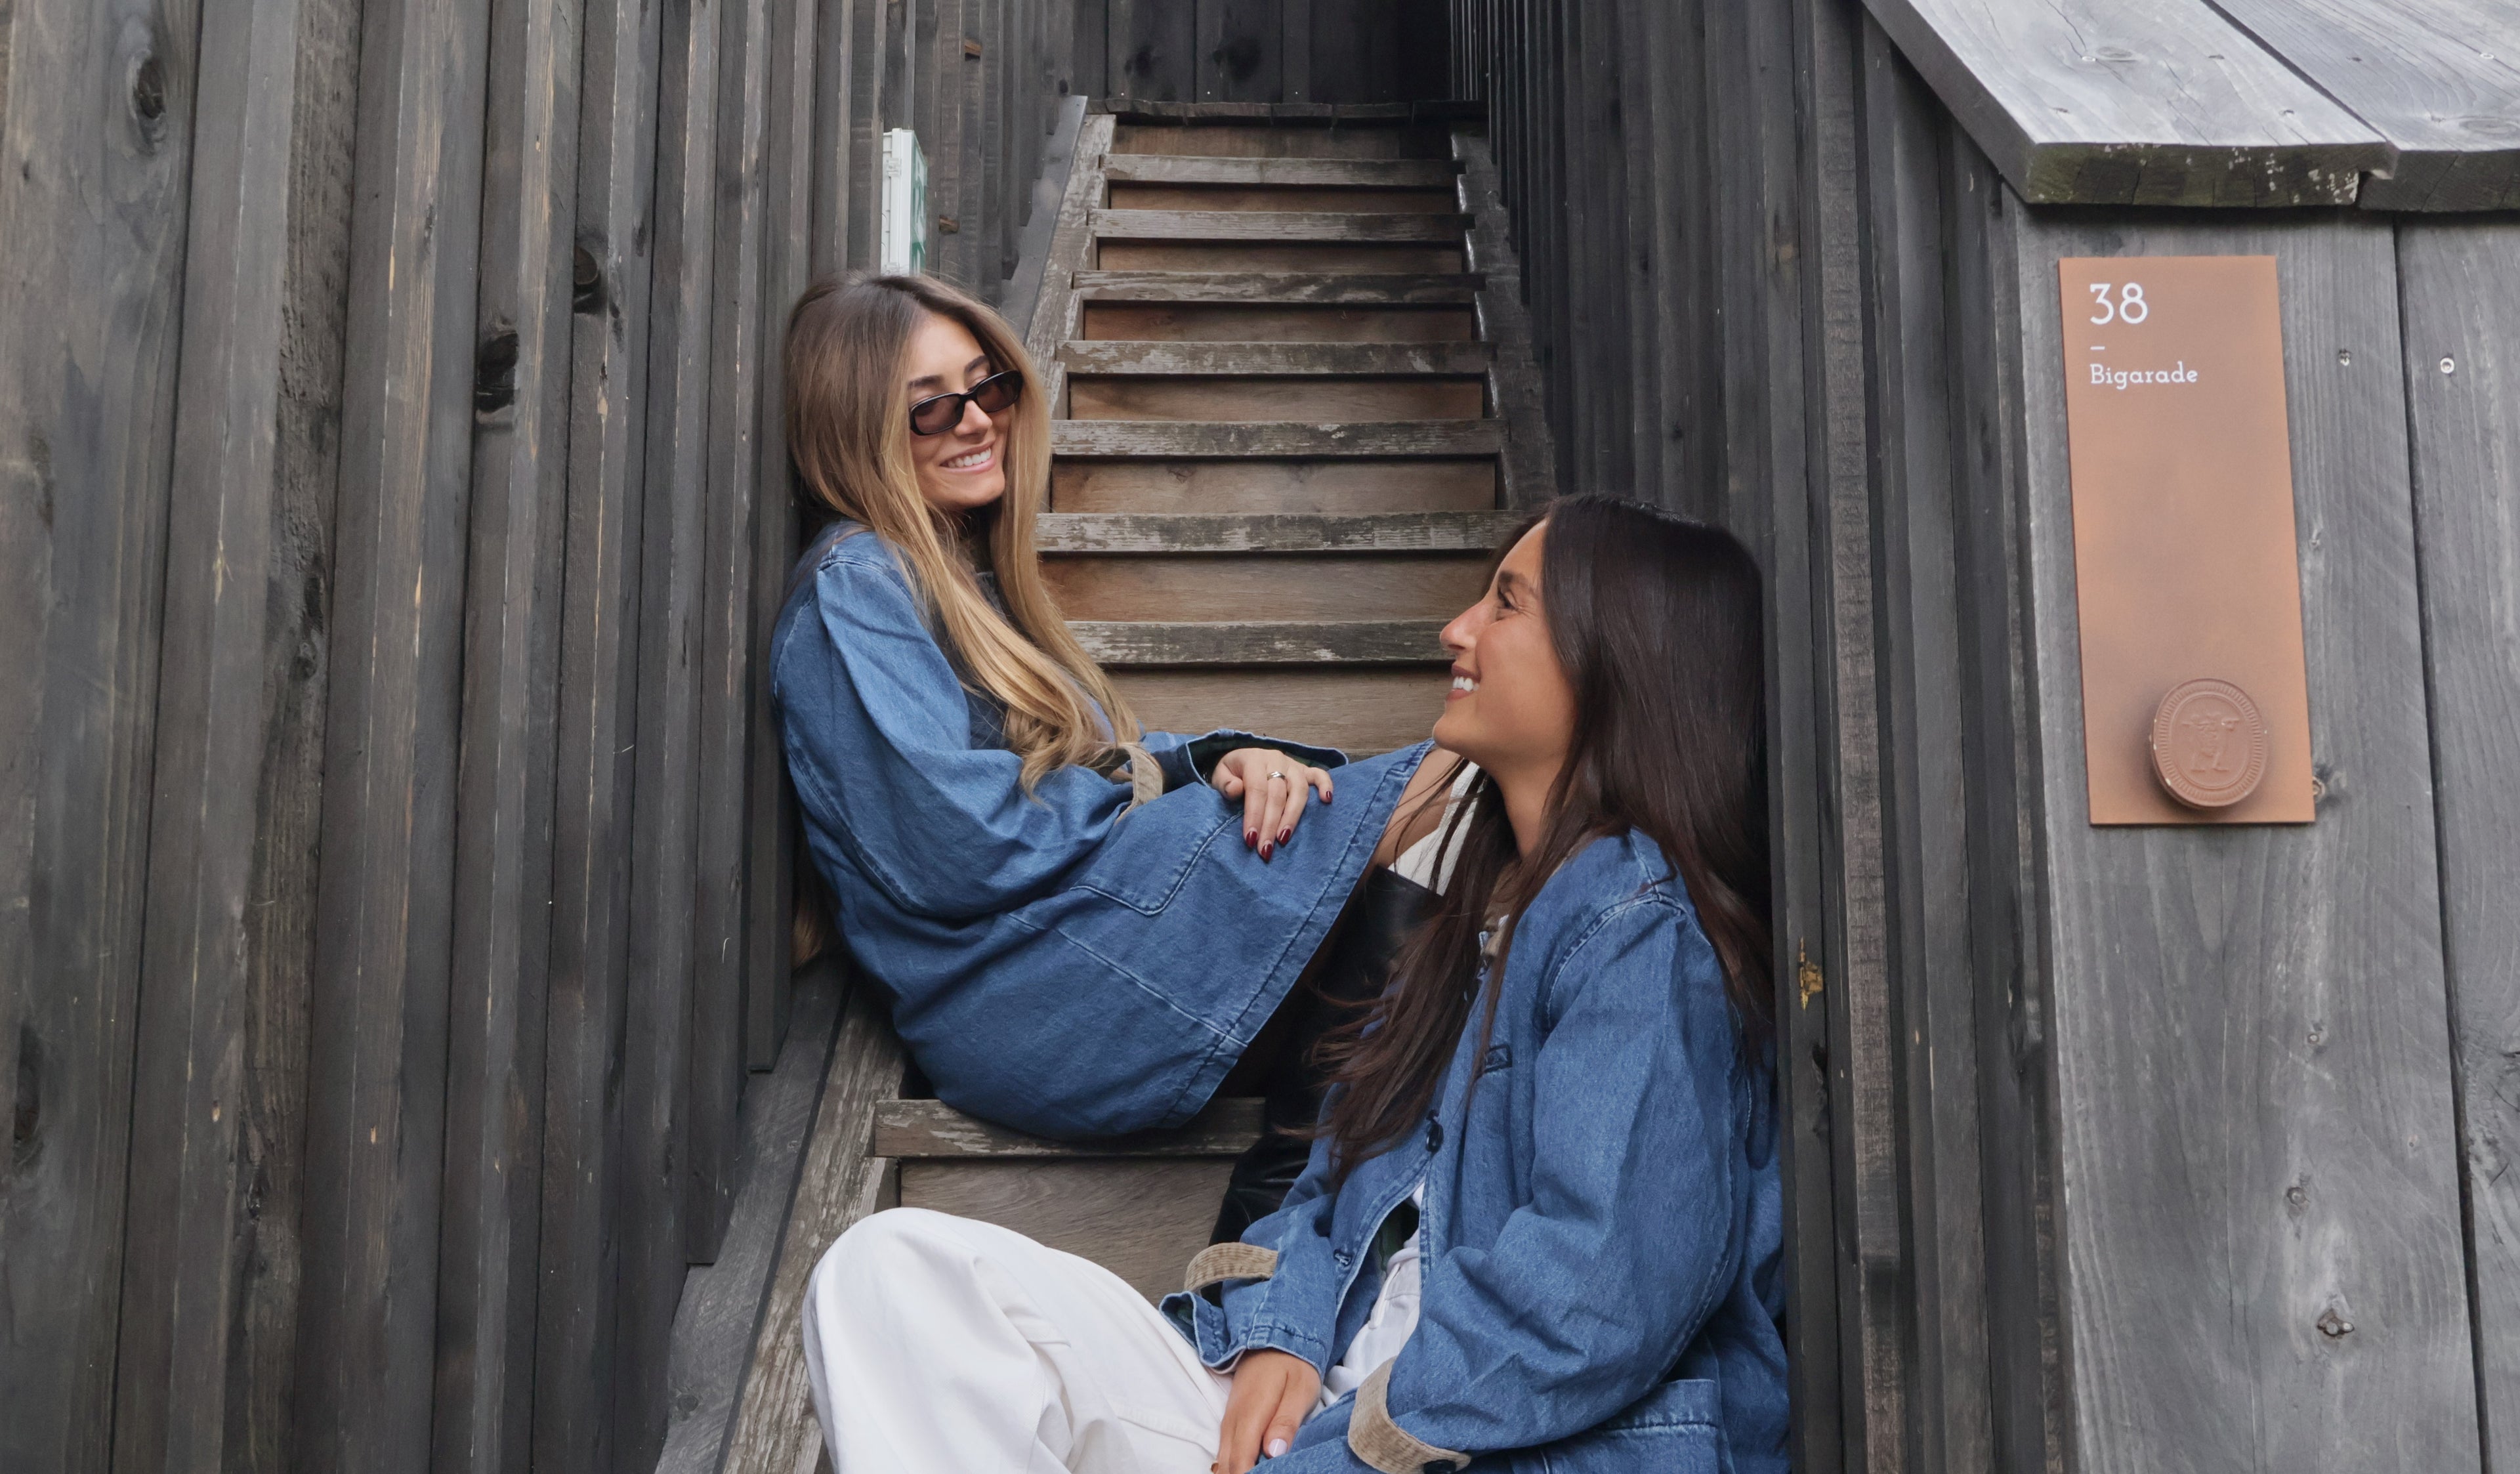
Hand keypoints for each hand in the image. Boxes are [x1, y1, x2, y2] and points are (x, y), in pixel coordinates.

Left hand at [1209, 748, 1333, 861]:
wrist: (1242, 758)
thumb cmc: (1232, 772)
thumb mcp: (1220, 774)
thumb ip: (1224, 782)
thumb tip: (1236, 790)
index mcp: (1254, 760)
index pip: (1257, 790)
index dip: (1255, 815)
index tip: (1251, 840)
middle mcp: (1276, 760)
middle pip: (1278, 795)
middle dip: (1271, 824)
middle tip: (1265, 849)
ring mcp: (1293, 765)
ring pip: (1299, 790)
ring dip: (1292, 816)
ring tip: (1284, 839)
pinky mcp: (1304, 770)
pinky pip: (1319, 774)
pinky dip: (1326, 785)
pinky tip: (1327, 801)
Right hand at [1215, 1349, 1320, 1471]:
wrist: (1273, 1339)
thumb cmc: (1292, 1366)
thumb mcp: (1300, 1389)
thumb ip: (1286, 1422)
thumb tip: (1274, 1453)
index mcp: (1250, 1414)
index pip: (1241, 1461)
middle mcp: (1232, 1420)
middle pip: (1228, 1465)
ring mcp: (1228, 1420)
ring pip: (1224, 1460)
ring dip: (1237, 1472)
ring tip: (1257, 1473)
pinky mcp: (1230, 1421)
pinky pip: (1226, 1451)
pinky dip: (1234, 1464)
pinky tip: (1249, 1470)